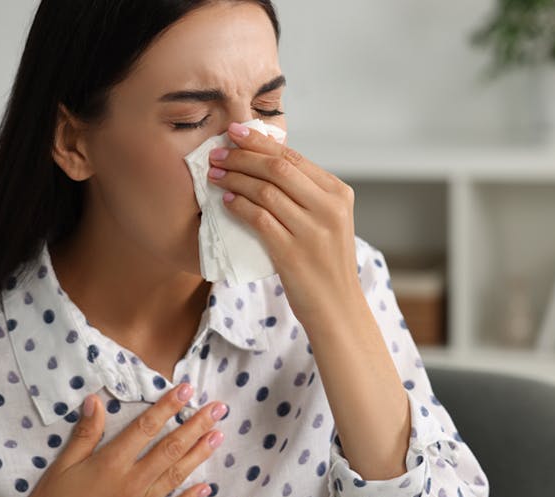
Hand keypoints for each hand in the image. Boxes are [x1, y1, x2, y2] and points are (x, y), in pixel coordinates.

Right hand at [21, 383, 226, 496]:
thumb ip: (84, 435)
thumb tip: (95, 399)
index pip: (146, 427)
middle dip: (196, 426)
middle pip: (170, 448)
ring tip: (219, 436)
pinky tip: (206, 488)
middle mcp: (132, 482)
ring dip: (199, 455)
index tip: (187, 389)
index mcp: (111, 463)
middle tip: (218, 408)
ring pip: (176, 475)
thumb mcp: (62, 467)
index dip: (168, 406)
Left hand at [207, 122, 359, 325]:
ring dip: (235, 179)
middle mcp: (328, 208)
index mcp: (338, 193)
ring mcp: (312, 231)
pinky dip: (239, 206)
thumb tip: (265, 162)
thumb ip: (306, 193)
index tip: (236, 132)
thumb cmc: (325, 262)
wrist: (337, 306)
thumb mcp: (328, 220)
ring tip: (215, 175)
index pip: (294, 157)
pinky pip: (259, 219)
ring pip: (265, 191)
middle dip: (243, 157)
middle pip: (278, 168)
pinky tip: (226, 201)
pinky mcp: (292, 253)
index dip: (261, 141)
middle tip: (217, 153)